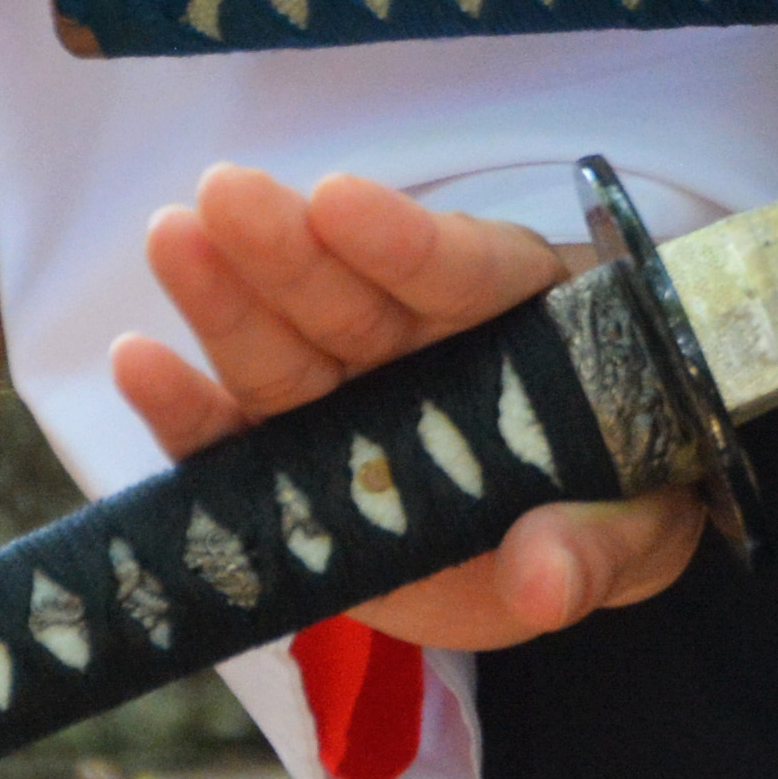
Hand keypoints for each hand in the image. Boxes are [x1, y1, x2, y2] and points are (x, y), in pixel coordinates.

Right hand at [107, 164, 707, 650]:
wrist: (572, 548)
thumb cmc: (618, 501)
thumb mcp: (641, 529)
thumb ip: (597, 546)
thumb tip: (545, 583)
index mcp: (518, 321)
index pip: (460, 273)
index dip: (401, 243)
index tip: (340, 201)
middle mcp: (422, 346)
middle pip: (350, 297)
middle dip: (287, 248)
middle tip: (225, 195)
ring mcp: (350, 399)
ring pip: (281, 348)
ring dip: (222, 298)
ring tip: (172, 241)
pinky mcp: (295, 463)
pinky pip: (235, 439)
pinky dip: (185, 410)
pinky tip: (136, 362)